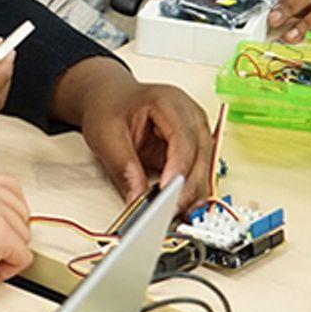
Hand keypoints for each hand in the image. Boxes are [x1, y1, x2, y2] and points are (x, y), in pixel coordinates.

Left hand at [51, 59, 210, 212]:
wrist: (111, 97)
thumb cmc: (110, 107)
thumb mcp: (105, 135)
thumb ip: (122, 166)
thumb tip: (137, 198)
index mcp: (169, 102)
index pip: (183, 138)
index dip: (178, 168)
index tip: (167, 192)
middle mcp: (191, 115)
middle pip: (200, 155)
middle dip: (188, 187)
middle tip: (170, 212)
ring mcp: (197, 131)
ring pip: (205, 168)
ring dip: (192, 193)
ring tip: (174, 214)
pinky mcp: (195, 148)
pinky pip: (198, 172)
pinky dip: (190, 191)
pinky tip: (180, 207)